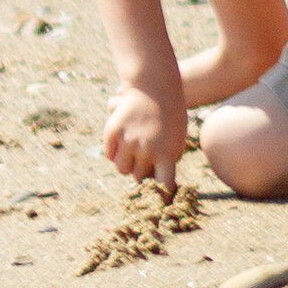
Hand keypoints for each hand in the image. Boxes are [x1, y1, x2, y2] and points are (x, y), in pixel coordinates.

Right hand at [104, 77, 187, 193]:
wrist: (157, 84)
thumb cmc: (172, 114)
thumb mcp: (178, 138)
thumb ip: (168, 160)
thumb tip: (161, 183)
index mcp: (166, 153)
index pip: (163, 185)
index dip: (160, 196)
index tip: (159, 203)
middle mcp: (146, 149)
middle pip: (138, 177)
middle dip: (141, 173)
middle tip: (145, 162)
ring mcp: (128, 140)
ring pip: (122, 168)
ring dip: (127, 163)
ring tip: (134, 151)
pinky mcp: (113, 131)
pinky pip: (109, 154)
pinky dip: (115, 152)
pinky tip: (123, 142)